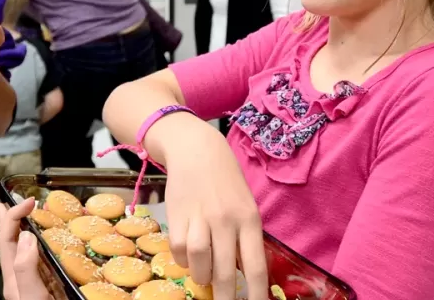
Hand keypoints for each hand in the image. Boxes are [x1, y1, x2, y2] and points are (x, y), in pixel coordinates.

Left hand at [0, 198, 51, 299]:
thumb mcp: (32, 296)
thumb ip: (26, 270)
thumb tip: (26, 234)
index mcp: (13, 277)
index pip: (6, 239)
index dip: (14, 216)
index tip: (30, 201)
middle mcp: (20, 276)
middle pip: (8, 242)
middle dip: (7, 221)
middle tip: (4, 202)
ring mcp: (32, 281)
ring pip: (21, 250)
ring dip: (20, 230)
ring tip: (19, 217)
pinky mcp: (46, 286)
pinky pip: (38, 259)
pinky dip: (38, 244)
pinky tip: (43, 244)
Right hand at [163, 121, 266, 299]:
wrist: (197, 149)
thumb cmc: (226, 182)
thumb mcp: (246, 205)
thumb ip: (245, 236)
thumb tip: (244, 274)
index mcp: (249, 219)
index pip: (255, 266)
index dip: (255, 294)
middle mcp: (226, 220)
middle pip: (225, 271)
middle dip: (225, 297)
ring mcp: (200, 217)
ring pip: (199, 261)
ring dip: (201, 276)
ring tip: (204, 275)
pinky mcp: (178, 214)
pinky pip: (179, 249)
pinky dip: (183, 259)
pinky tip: (188, 254)